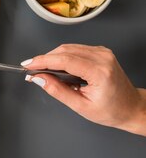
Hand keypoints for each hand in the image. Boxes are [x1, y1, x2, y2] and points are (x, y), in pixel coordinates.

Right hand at [22, 44, 145, 135]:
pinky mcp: (100, 52)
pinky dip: (62, 57)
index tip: (27, 65)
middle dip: (44, 59)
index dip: (42, 61)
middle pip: (65, 50)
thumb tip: (38, 79)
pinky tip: (57, 68)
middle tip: (31, 71)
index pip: (64, 60)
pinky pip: (75, 49)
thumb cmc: (110, 110)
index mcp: (99, 72)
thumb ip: (57, 91)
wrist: (131, 107)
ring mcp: (103, 52)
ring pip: (68, 48)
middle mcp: (103, 58)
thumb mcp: (81, 106)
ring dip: (52, 58)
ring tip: (42, 72)